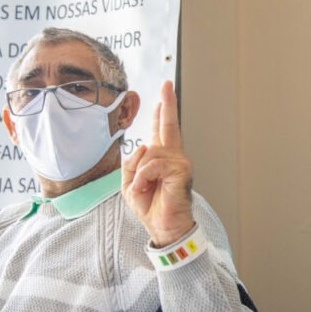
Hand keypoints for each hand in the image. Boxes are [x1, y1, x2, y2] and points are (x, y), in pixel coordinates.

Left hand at [121, 80, 194, 246]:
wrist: (164, 227)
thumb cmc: (151, 207)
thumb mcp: (129, 184)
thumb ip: (131, 163)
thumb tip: (144, 148)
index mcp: (160, 158)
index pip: (159, 129)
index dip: (161, 110)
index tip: (164, 92)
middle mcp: (172, 156)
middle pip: (168, 124)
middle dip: (168, 103)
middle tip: (167, 84)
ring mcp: (179, 162)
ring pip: (150, 152)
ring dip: (139, 174)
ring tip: (142, 188)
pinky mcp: (181, 170)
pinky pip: (152, 165)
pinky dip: (143, 178)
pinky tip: (145, 188)